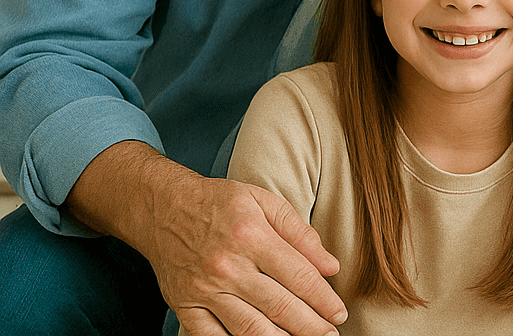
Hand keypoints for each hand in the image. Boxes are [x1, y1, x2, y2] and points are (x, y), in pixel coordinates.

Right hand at [67, 141, 346, 335]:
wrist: (162, 207)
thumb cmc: (219, 202)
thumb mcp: (264, 201)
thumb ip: (300, 233)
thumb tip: (331, 266)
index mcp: (252, 236)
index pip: (299, 276)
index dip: (323, 299)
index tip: (339, 313)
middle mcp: (227, 266)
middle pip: (279, 306)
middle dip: (310, 326)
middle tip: (330, 335)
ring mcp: (204, 290)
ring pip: (249, 328)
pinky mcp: (184, 305)